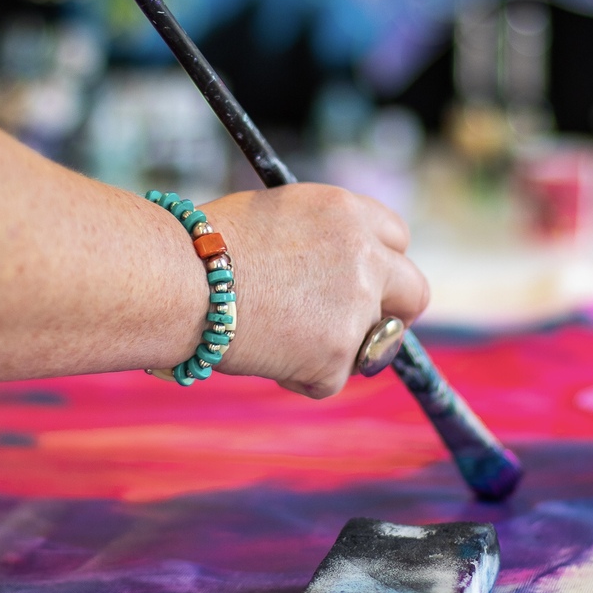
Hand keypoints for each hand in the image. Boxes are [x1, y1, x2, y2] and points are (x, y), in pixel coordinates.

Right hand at [202, 183, 428, 397]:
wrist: (179, 280)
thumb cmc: (205, 246)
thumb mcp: (274, 216)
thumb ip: (320, 237)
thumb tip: (332, 266)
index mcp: (347, 213)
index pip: (397, 238)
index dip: (383, 263)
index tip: (371, 282)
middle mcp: (364, 257)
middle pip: (414, 292)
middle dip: (394, 311)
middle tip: (361, 325)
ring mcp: (355, 309)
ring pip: (374, 343)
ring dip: (341, 347)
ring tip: (283, 338)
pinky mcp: (335, 356)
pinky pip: (330, 379)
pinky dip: (302, 375)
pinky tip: (263, 353)